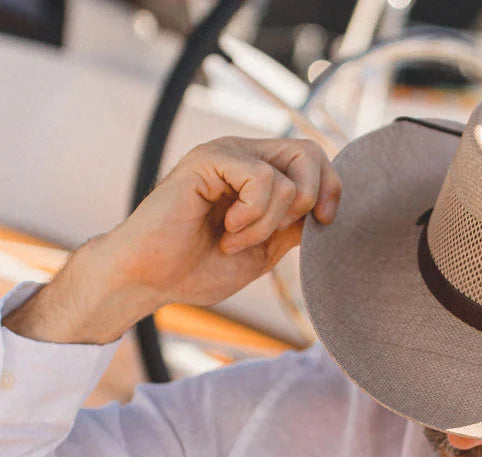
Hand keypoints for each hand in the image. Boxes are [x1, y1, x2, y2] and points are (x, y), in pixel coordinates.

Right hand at [7, 137, 340, 344]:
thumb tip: (329, 208)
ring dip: (268, 223)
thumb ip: (295, 227)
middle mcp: (244, 154)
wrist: (150, 279)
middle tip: (276, 233)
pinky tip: (226, 230)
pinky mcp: (208, 159)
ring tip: (234, 239)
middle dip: (308, 202)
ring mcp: (226, 153)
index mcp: (260, 171)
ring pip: (288, 176)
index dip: (332, 191)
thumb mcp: (265, 250)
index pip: (316, 159)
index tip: (321, 225)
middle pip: (311, 153)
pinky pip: (262, 179)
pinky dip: (253, 217)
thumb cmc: (198, 268)